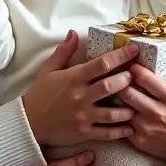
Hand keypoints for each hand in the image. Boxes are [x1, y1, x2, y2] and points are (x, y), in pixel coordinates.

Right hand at [22, 30, 140, 145]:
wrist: (28, 123)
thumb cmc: (40, 94)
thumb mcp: (49, 69)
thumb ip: (64, 51)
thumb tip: (74, 32)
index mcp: (74, 78)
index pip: (102, 63)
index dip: (121, 55)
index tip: (135, 49)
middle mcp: (80, 96)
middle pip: (110, 86)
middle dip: (127, 80)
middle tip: (135, 77)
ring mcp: (83, 116)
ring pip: (112, 112)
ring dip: (128, 108)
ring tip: (136, 103)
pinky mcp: (83, 133)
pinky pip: (106, 133)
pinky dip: (120, 131)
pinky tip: (130, 128)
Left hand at [119, 53, 165, 163]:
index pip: (143, 78)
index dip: (135, 68)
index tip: (133, 64)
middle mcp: (157, 113)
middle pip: (127, 92)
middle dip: (121, 82)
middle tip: (120, 76)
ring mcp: (146, 128)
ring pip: (121, 108)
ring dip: (119, 99)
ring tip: (118, 91)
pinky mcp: (140, 141)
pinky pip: (122, 125)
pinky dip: (119, 116)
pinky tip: (120, 109)